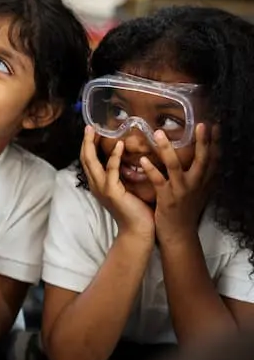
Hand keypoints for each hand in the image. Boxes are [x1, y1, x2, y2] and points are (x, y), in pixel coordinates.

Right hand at [81, 127, 153, 239]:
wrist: (139, 231)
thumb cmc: (137, 211)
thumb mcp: (128, 188)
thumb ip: (125, 174)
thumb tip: (133, 158)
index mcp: (99, 184)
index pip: (89, 161)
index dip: (88, 145)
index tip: (91, 131)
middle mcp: (96, 185)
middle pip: (85, 159)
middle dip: (86, 141)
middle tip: (89, 126)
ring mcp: (102, 188)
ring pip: (91, 162)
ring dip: (92, 144)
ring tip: (95, 130)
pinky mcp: (112, 192)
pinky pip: (111, 170)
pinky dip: (114, 156)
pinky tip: (119, 145)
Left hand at [141, 124, 217, 243]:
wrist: (179, 234)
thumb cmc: (185, 211)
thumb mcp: (198, 192)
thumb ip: (200, 176)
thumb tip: (204, 160)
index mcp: (203, 182)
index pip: (213, 159)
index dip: (214, 143)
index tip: (215, 126)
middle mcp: (195, 185)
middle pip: (202, 160)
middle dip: (203, 142)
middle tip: (202, 125)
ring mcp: (181, 191)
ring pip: (175, 166)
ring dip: (166, 148)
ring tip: (159, 133)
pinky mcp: (167, 199)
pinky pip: (158, 181)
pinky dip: (151, 170)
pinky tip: (143, 160)